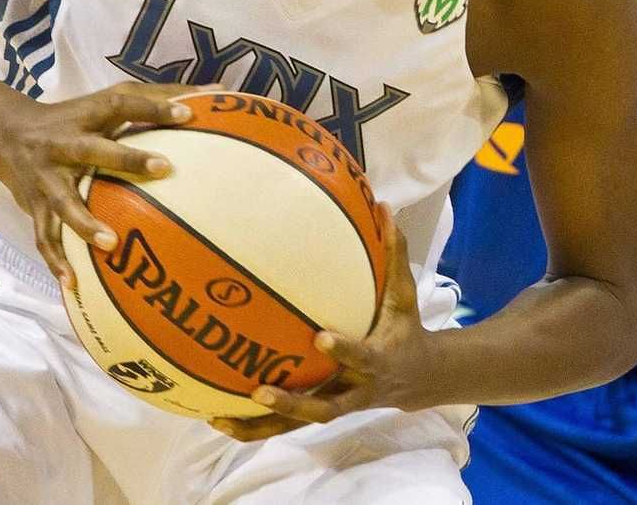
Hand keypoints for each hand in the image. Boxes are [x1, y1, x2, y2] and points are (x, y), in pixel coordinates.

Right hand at [0, 82, 196, 288]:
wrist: (6, 135)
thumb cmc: (74, 118)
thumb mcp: (107, 102)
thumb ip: (158, 98)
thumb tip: (217, 92)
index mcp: (86, 116)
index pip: (122, 105)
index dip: (154, 107)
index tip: (189, 114)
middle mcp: (63, 144)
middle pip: (93, 150)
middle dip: (127, 159)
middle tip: (165, 168)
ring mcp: (46, 178)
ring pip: (63, 202)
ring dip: (85, 224)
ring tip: (112, 244)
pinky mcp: (34, 206)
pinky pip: (44, 236)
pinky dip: (56, 261)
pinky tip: (73, 283)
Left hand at [210, 206, 436, 441]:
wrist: (417, 378)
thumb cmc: (404, 328)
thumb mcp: (405, 295)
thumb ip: (393, 254)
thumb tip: (383, 208)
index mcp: (377, 361)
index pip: (361, 357)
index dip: (344, 351)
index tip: (320, 338)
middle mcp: (355, 389)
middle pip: (325, 407)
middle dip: (293, 403)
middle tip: (259, 391)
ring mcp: (337, 404)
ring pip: (297, 424)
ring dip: (260, 425)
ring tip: (219, 418)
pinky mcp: (321, 411)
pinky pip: (285, 427)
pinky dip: (253, 427)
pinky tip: (219, 419)